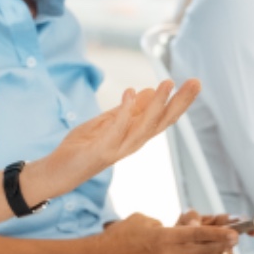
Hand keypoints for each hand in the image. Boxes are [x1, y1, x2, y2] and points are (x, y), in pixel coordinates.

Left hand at [43, 79, 200, 186]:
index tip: (195, 82)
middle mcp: (132, 143)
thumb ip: (127, 110)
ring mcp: (118, 149)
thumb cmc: (82, 147)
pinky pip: (116, 130)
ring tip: (167, 83)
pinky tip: (130, 93)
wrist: (57, 171)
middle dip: (179, 103)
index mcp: (134, 135)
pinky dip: (124, 112)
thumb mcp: (107, 122)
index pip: (163, 118)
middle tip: (196, 82)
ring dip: (157, 105)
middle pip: (162, 123)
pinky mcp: (101, 152)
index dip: (180, 101)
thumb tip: (149, 90)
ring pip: (144, 127)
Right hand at [94, 211, 236, 253]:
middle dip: (221, 245)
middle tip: (237, 239)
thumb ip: (162, 223)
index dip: (217, 233)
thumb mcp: (142, 220)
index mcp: (163, 239)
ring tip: (225, 248)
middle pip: (202, 251)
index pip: (196, 235)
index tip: (234, 232)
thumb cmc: (119, 236)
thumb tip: (173, 229)